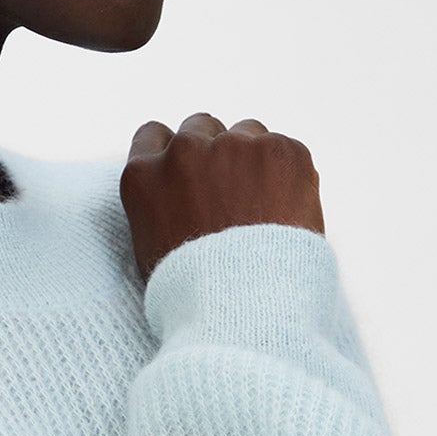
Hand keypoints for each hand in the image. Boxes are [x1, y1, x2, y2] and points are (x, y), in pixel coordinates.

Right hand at [120, 113, 324, 283]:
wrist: (248, 308)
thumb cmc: (200, 296)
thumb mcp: (152, 253)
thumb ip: (159, 209)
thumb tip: (179, 199)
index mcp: (146, 176)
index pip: (154, 136)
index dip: (174, 153)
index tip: (191, 171)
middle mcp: (186, 151)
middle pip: (201, 127)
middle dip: (215, 154)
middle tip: (234, 194)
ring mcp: (235, 147)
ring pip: (247, 134)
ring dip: (253, 160)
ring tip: (265, 207)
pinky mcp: (282, 151)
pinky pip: (286, 150)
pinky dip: (290, 175)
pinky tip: (289, 211)